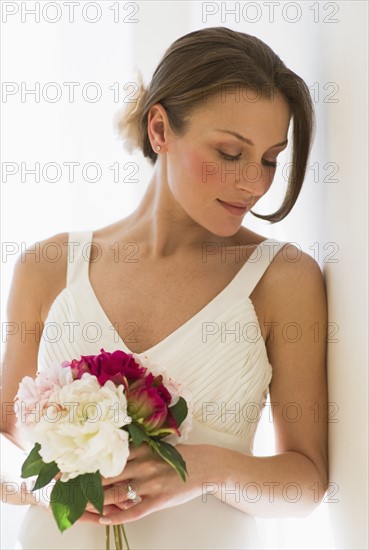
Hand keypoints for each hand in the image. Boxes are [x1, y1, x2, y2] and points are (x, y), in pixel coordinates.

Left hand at [79, 442, 204, 524]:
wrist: (205, 465)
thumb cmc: (177, 455)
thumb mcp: (155, 446)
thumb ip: (135, 450)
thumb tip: (110, 452)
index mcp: (141, 449)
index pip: (108, 456)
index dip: (88, 462)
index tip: (69, 466)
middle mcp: (143, 464)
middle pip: (107, 474)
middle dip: (86, 482)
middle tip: (66, 487)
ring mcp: (151, 483)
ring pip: (116, 493)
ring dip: (96, 501)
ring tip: (78, 506)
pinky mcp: (159, 499)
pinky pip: (135, 511)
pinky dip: (118, 516)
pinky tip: (104, 519)